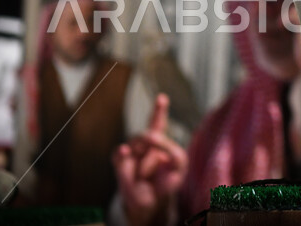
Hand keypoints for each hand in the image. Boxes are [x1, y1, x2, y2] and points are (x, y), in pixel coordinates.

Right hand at [113, 94, 187, 225]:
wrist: (151, 202)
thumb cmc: (167, 180)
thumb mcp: (179, 166)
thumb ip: (177, 154)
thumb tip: (159, 148)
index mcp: (159, 141)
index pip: (158, 122)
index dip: (159, 110)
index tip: (162, 98)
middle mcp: (144, 143)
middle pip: (147, 133)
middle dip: (151, 137)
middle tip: (154, 140)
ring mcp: (131, 152)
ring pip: (138, 145)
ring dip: (147, 163)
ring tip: (147, 176)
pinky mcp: (120, 162)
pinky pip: (120, 153)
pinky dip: (123, 152)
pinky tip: (126, 151)